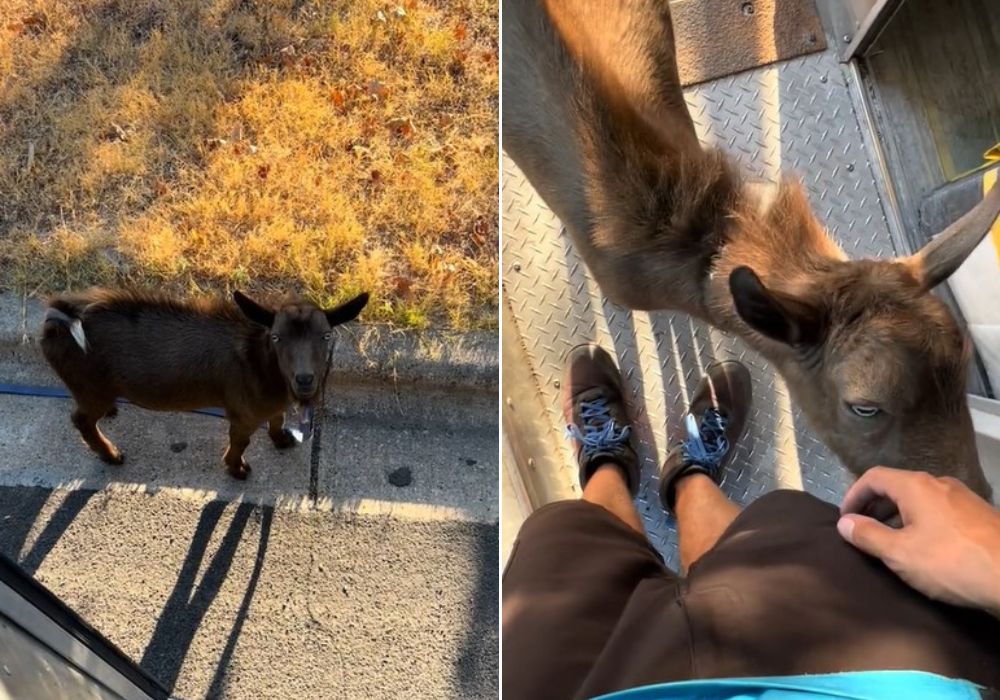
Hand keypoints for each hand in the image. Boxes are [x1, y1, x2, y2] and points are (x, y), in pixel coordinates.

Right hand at [837, 466, 999, 617]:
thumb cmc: (951, 562)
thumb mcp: (900, 553)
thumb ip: (868, 536)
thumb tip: (845, 523)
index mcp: (916, 486)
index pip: (873, 477)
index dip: (853, 495)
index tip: (844, 519)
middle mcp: (939, 483)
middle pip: (897, 486)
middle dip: (874, 506)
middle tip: (862, 530)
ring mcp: (963, 498)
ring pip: (920, 499)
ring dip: (898, 515)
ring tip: (891, 541)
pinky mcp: (980, 515)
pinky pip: (939, 510)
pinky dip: (921, 521)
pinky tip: (925, 547)